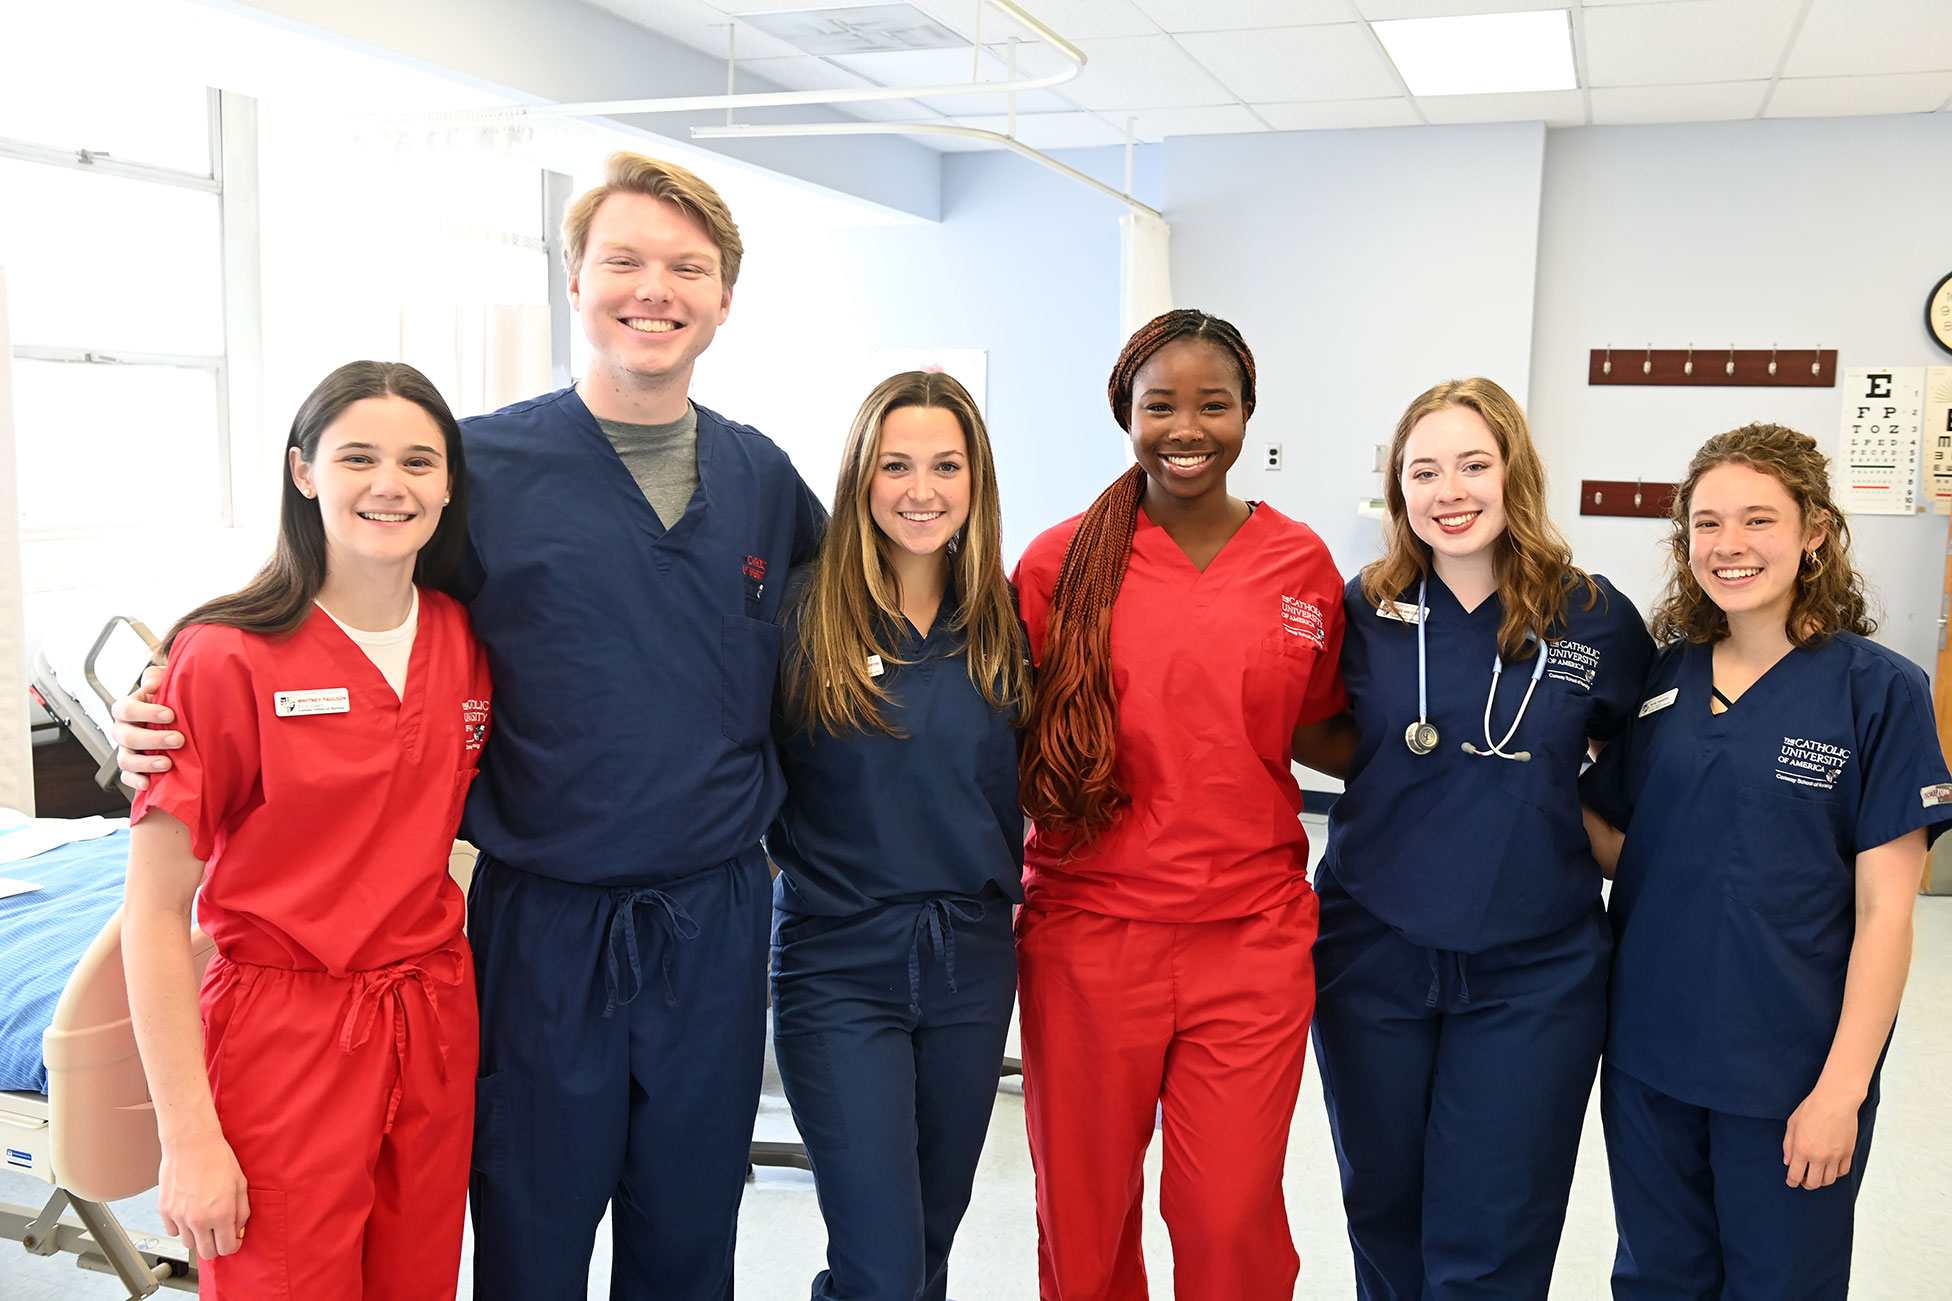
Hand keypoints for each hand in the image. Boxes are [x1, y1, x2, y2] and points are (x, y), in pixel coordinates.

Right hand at [112, 664, 178, 790]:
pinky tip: (148, 783)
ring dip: (146, 763)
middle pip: (127, 736)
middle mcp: (122, 730)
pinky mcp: (132, 768)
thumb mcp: (165, 683)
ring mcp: (126, 750)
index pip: (126, 709)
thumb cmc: (169, 700)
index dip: (146, 712)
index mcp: (127, 709)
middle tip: (178, 739)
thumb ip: (156, 677)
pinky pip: (127, 777)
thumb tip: (152, 684)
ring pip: (125, 759)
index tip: (170, 715)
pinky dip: (135, 781)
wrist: (178, 719)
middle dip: (153, 739)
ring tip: (167, 763)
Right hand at [157, 1130, 250, 1258]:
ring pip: (188, 1244)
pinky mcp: (165, 1210)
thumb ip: (242, 1212)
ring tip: (204, 1220)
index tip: (233, 1240)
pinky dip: (181, 1227)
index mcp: (221, 1214)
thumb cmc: (218, 1159)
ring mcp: (179, 1216)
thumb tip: (238, 1231)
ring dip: (198, 1237)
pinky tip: (189, 1213)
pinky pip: (173, 1231)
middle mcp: (199, 1219)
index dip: (233, 1245)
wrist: (191, 1143)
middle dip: (215, 1246)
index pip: (226, 1248)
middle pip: (206, 1253)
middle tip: (219, 1234)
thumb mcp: (240, 1184)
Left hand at [1782, 1084, 1858, 1188]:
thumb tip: (1788, 1162)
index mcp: (1802, 1149)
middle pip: (1813, 1183)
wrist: (1836, 1101)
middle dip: (1806, 1184)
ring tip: (1816, 1174)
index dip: (1792, 1182)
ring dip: (1821, 1180)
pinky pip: (1842, 1172)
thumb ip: (1788, 1146)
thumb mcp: (1792, 1124)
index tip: (1791, 1182)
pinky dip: (1835, 1174)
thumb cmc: (1813, 1108)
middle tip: (1803, 1179)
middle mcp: (1819, 1156)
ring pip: (1829, 1180)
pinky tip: (1830, 1168)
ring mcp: (1835, 1156)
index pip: (1795, 1175)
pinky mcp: (1848, 1153)